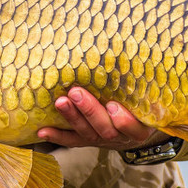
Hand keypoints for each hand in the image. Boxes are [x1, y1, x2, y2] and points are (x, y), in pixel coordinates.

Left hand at [37, 86, 161, 150]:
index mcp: (140, 126)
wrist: (132, 123)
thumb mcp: (146, 92)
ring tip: (60, 102)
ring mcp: (102, 140)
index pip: (134, 128)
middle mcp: (121, 136)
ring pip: (87, 134)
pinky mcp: (86, 141)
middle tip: (76, 93)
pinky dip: (57, 137)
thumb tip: (124, 45)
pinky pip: (71, 141)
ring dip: (72, 118)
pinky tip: (42, 131)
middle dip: (89, 111)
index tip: (112, 105)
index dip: (123, 120)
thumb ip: (137, 79)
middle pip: (106, 129)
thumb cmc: (139, 100)